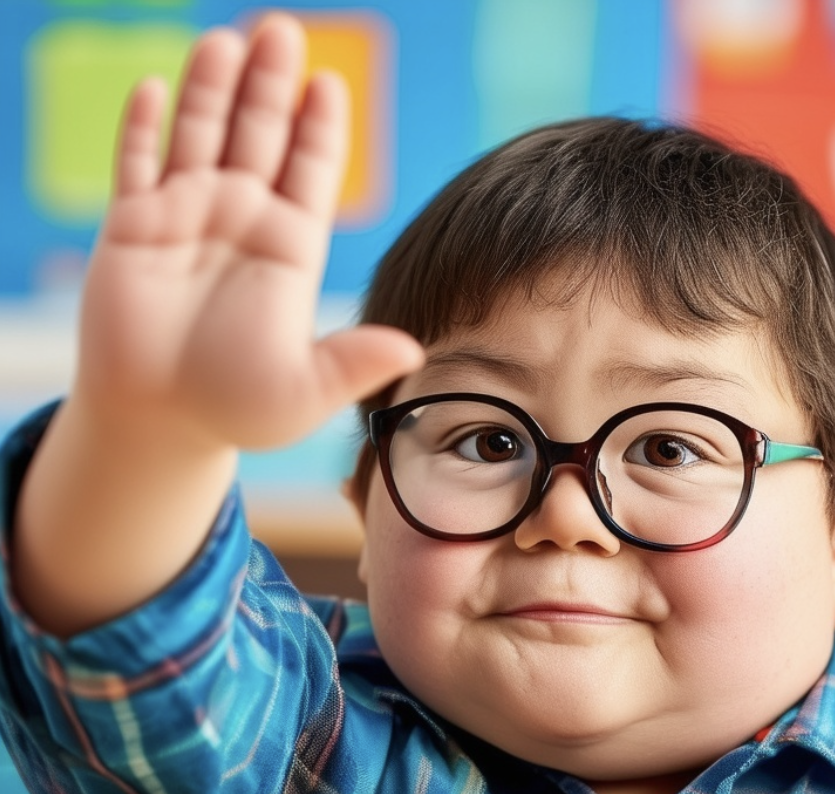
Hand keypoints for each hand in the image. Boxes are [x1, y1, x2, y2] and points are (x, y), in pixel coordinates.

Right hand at [77, 12, 422, 450]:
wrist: (161, 421)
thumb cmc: (236, 408)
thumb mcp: (306, 389)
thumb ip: (353, 362)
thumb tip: (412, 350)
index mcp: (287, 251)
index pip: (310, 174)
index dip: (318, 130)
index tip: (329, 84)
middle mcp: (240, 223)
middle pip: (259, 138)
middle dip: (270, 86)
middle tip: (282, 31)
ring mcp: (185, 218)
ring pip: (200, 136)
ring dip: (212, 90)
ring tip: (229, 41)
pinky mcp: (131, 227)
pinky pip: (136, 165)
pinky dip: (142, 128)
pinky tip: (153, 86)